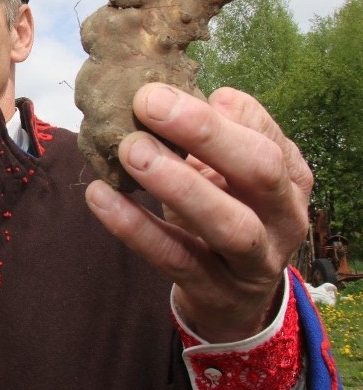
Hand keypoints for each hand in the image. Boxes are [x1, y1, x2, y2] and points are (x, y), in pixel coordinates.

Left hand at [85, 83, 312, 342]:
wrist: (235, 299)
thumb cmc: (226, 213)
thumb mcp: (228, 173)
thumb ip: (211, 135)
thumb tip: (176, 93)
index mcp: (290, 178)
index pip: (265, 136)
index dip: (218, 112)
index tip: (162, 89)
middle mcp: (284, 218)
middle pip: (260, 172)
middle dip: (205, 134)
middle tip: (148, 104)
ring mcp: (255, 261)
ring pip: (227, 224)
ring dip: (177, 183)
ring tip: (131, 150)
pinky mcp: (215, 292)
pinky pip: (174, 258)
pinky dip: (135, 227)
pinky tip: (100, 197)